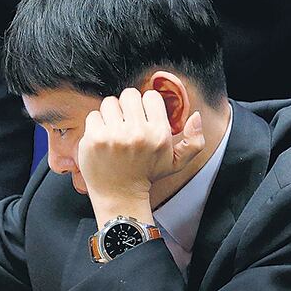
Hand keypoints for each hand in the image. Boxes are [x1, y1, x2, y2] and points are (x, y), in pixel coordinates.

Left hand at [78, 89, 204, 222]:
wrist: (119, 195)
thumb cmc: (146, 175)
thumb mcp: (176, 162)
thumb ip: (194, 141)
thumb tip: (196, 116)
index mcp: (159, 134)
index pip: (151, 96)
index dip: (146, 104)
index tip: (142, 116)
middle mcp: (137, 133)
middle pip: (129, 95)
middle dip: (128, 105)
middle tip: (126, 121)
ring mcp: (114, 135)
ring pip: (110, 102)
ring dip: (111, 113)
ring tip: (114, 128)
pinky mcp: (94, 139)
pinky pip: (94, 115)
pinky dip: (96, 123)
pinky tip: (102, 136)